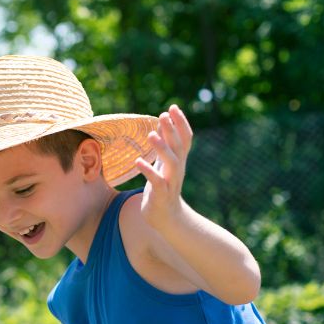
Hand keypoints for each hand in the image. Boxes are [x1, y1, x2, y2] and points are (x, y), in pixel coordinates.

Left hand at [136, 105, 193, 228]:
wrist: (166, 217)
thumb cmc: (163, 186)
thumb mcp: (164, 163)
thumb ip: (165, 145)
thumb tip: (162, 123)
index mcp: (179, 160)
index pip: (185, 138)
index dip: (181, 123)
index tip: (173, 107)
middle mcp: (178, 169)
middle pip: (179, 147)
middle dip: (172, 131)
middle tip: (163, 115)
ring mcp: (171, 182)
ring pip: (171, 162)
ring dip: (162, 148)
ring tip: (150, 135)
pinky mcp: (161, 194)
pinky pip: (156, 181)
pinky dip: (148, 171)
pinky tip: (138, 161)